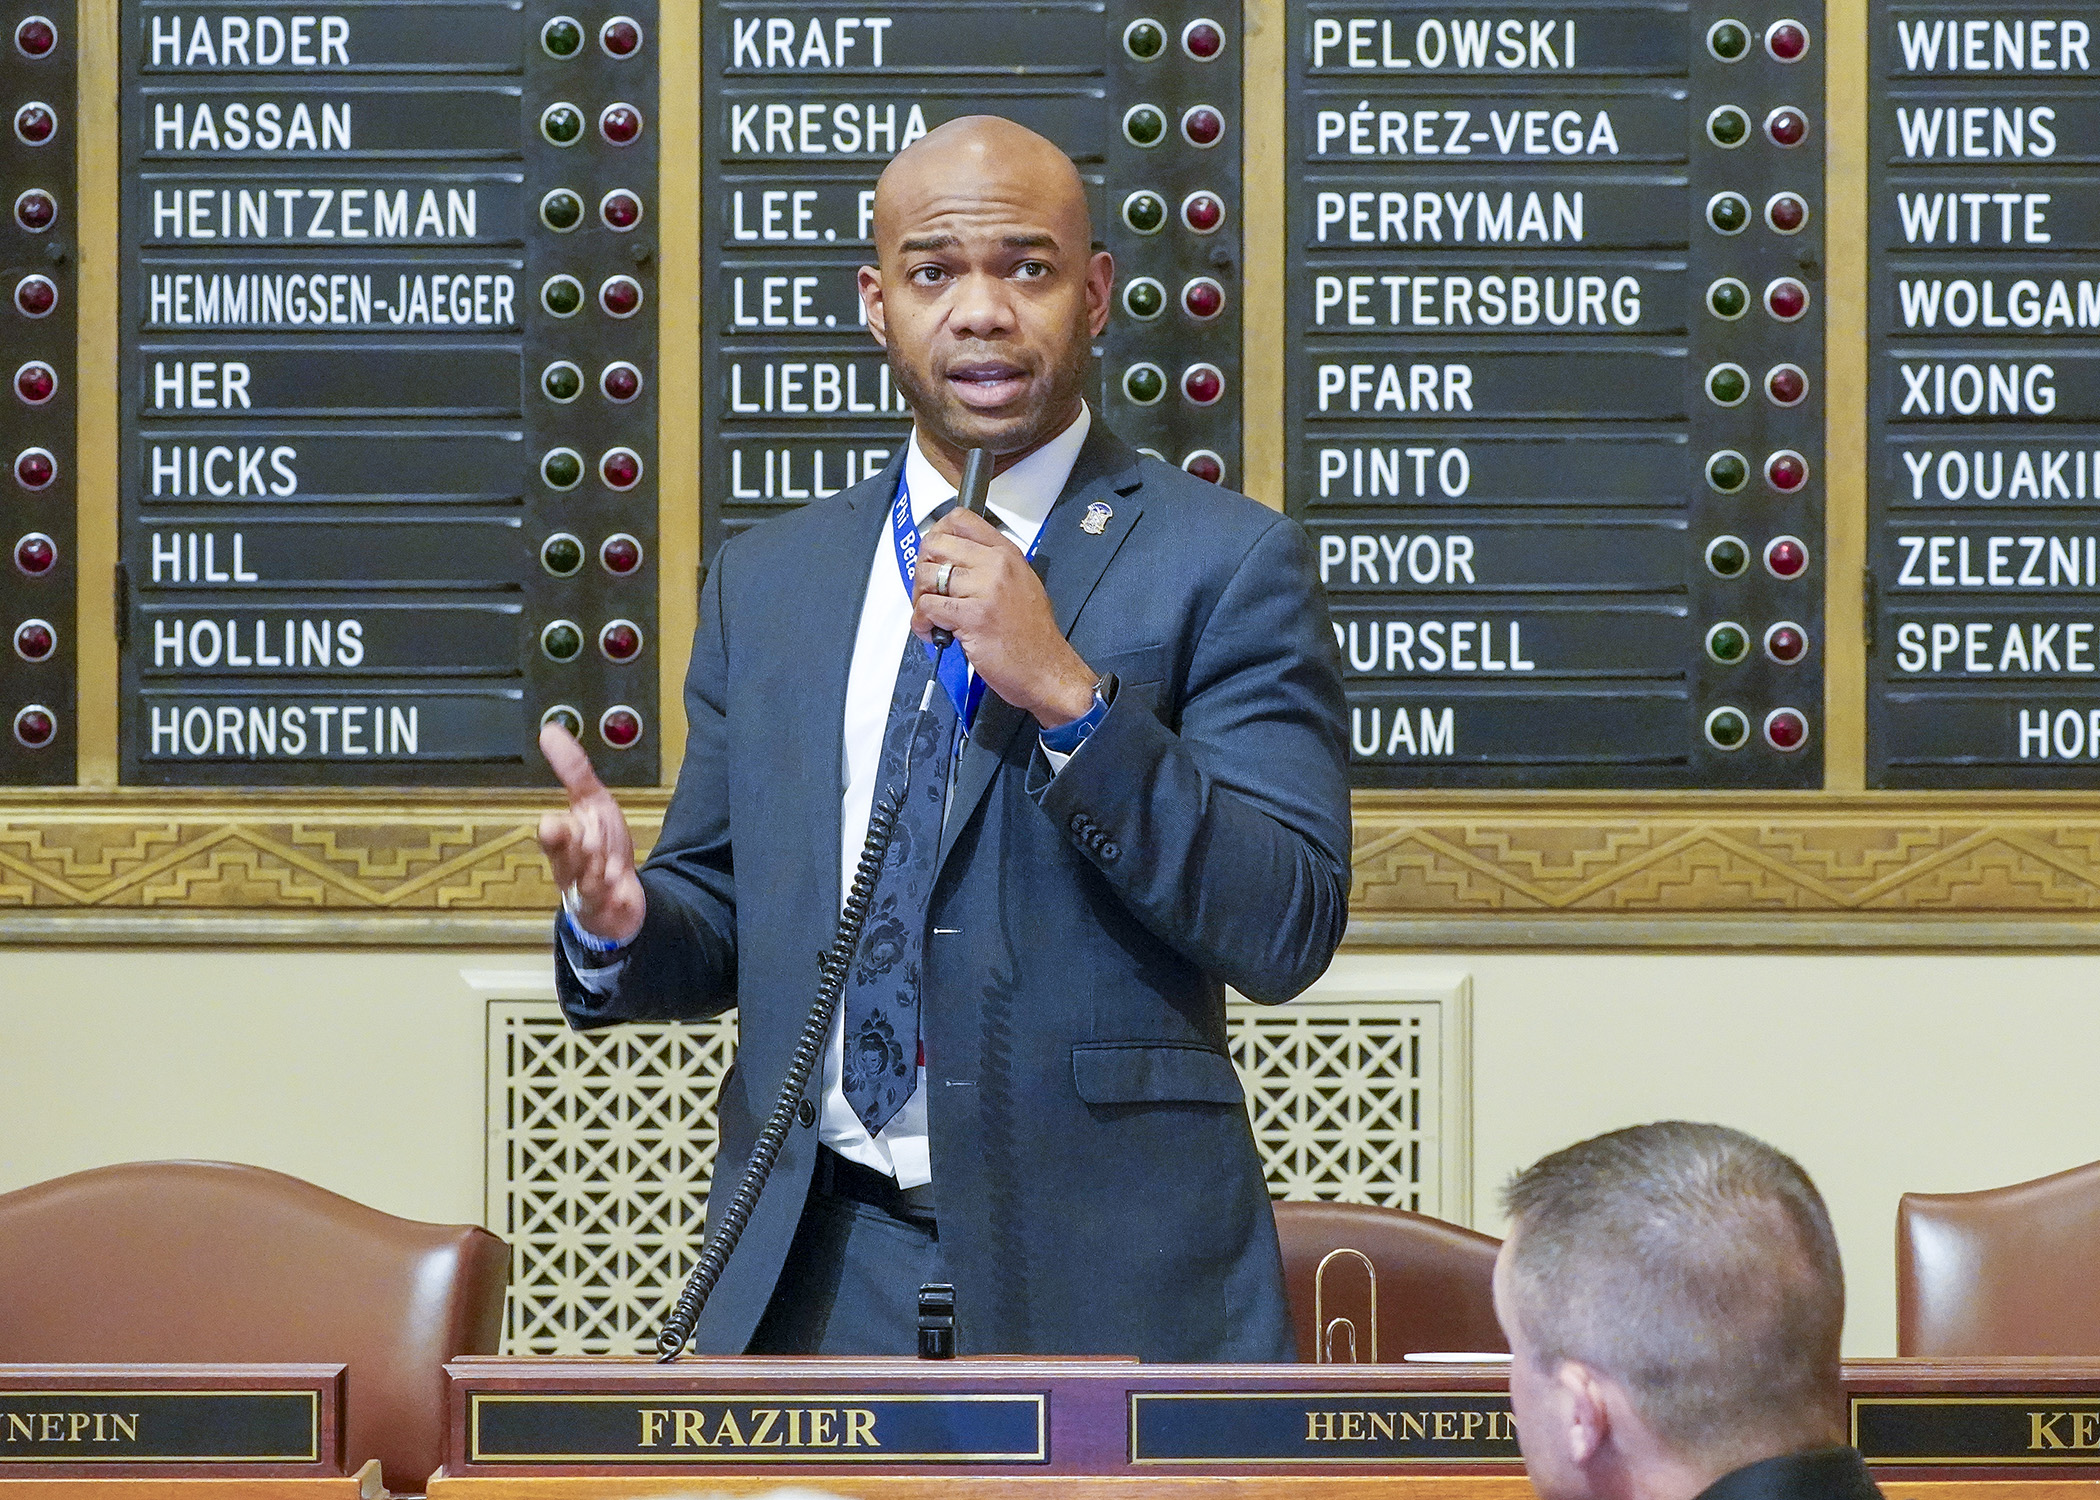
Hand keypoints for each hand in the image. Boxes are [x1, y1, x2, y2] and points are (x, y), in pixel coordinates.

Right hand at [537, 723, 646, 945]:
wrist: (620, 894)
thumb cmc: (601, 846)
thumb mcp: (593, 803)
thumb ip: (574, 771)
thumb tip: (549, 731)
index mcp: (564, 841)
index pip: (554, 836)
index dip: (557, 833)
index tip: (553, 824)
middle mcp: (569, 869)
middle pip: (566, 862)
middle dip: (578, 851)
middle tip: (590, 844)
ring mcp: (586, 894)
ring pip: (586, 884)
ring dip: (599, 873)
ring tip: (611, 870)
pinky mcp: (606, 912)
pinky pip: (607, 907)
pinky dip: (613, 898)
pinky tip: (620, 890)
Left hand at [913, 508, 1096, 727]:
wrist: (1047, 670)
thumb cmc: (1033, 636)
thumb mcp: (1021, 584)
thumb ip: (990, 567)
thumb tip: (952, 563)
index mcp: (1006, 554)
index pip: (961, 520)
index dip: (937, 534)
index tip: (934, 555)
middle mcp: (996, 565)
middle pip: (936, 544)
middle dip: (922, 568)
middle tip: (926, 590)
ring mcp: (984, 590)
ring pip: (927, 575)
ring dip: (918, 597)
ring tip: (929, 615)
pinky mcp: (972, 617)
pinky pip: (928, 606)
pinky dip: (920, 621)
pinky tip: (930, 631)